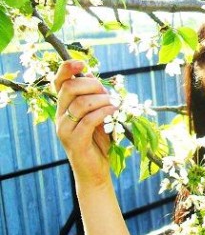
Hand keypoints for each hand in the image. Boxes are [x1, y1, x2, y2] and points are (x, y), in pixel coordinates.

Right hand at [53, 60, 116, 185]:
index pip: (58, 82)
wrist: (94, 171)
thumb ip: (94, 98)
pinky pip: (89, 120)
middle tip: (108, 93)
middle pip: (70, 88)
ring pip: (81, 103)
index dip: (67, 69)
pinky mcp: (74, 141)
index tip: (82, 63)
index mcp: (64, 107)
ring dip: (102, 99)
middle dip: (93, 85)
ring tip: (115, 104)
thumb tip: (94, 76)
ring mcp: (64, 129)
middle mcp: (60, 116)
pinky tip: (114, 111)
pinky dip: (104, 112)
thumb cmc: (98, 142)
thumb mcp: (97, 116)